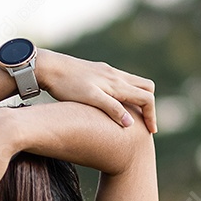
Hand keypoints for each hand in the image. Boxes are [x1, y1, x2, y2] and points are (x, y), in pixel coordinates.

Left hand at [39, 50, 156, 132]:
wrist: (49, 67)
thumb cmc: (67, 85)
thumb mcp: (90, 98)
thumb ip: (111, 109)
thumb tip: (131, 123)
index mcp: (116, 83)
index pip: (146, 98)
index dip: (151, 116)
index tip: (150, 132)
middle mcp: (116, 76)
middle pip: (146, 87)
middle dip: (149, 106)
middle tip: (144, 124)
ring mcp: (108, 72)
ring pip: (134, 84)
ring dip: (138, 100)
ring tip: (131, 117)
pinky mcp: (99, 72)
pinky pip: (122, 82)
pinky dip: (126, 95)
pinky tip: (114, 106)